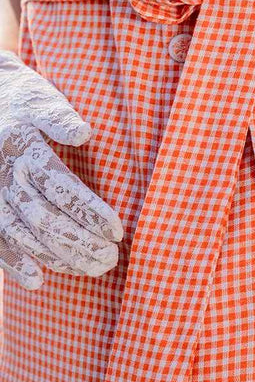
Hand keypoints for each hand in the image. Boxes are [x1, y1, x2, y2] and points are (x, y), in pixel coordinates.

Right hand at [0, 50, 123, 290]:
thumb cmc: (26, 100)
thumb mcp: (43, 100)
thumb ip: (61, 118)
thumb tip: (85, 133)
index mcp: (24, 149)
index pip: (61, 187)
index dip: (89, 211)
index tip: (116, 231)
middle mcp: (6, 175)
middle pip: (45, 218)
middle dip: (79, 242)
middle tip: (110, 260)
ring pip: (24, 234)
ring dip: (57, 257)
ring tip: (90, 270)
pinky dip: (14, 263)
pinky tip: (37, 281)